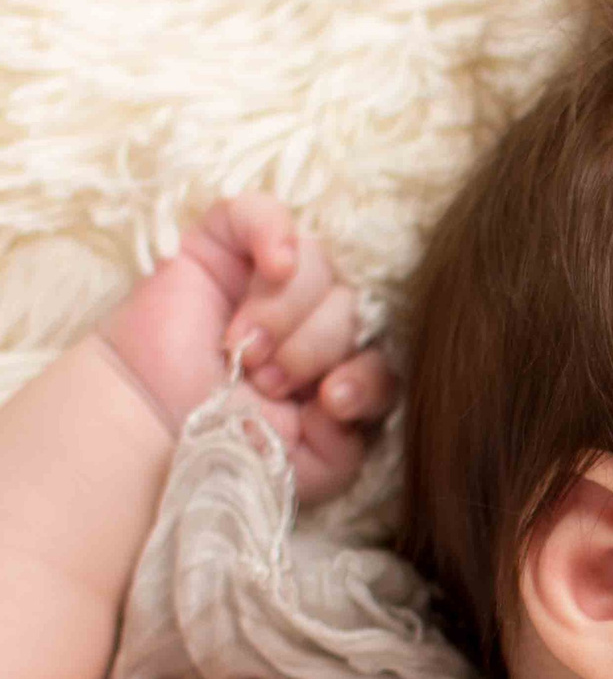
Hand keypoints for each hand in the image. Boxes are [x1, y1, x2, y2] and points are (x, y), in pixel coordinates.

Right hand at [98, 193, 394, 503]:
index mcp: (349, 363)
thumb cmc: (232, 446)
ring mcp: (275, 277)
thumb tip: (352, 397)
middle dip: (316, 349)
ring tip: (246, 352)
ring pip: (319, 264)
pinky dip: (273, 233)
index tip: (332, 401)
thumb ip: (352, 442)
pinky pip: (264, 212)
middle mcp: (321, 315)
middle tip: (269, 381)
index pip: (392, 352)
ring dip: (284, 313)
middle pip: (358, 304)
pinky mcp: (226, 246)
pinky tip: (274, 266)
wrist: (154, 430)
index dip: (369, 375)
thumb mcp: (310, 466)